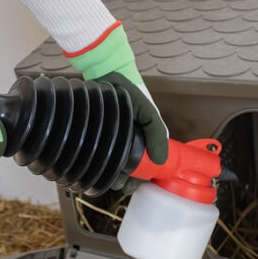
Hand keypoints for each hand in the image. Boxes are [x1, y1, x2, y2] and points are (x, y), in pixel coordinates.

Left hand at [67, 22, 168, 193]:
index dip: (142, 177)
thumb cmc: (130, 89)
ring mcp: (112, 137)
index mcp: (143, 136)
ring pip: (112, 163)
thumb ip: (157, 133)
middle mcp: (128, 138)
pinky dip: (98, 163)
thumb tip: (161, 160)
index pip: (146, 163)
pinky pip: (99, 153)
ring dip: (111, 174)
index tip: (136, 185)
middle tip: (120, 184)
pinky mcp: (98, 133)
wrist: (105, 73)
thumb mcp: (149, 112)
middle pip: (128, 167)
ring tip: (108, 178)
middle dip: (125, 179)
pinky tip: (96, 168)